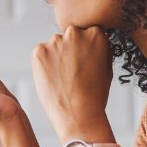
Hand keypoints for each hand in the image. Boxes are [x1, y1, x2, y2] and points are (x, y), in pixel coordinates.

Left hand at [31, 26, 114, 141]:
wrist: (78, 114)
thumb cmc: (95, 95)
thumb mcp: (107, 67)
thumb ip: (100, 48)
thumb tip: (93, 39)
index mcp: (96, 33)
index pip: (87, 33)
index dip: (85, 49)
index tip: (84, 62)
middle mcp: (75, 32)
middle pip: (70, 37)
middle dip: (71, 50)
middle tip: (72, 72)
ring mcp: (55, 41)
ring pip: (55, 46)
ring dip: (57, 57)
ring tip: (63, 79)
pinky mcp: (39, 51)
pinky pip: (41, 54)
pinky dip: (44, 64)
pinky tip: (53, 79)